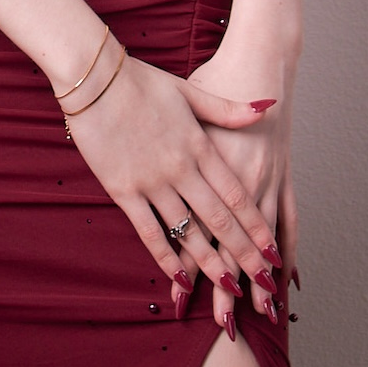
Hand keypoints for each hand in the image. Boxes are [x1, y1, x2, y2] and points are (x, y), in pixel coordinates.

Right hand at [61, 40, 280, 317]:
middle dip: (244, 253)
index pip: (236, 194)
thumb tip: (267, 106)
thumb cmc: (143, 81)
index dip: (256, 224)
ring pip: (188, 232)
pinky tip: (179, 278)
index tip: (273, 249)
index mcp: (200, 145)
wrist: (94, 78)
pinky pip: (149, 231)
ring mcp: (152, 182)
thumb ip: (228, 109)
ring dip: (211, 263)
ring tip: (230, 288)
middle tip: (263, 282)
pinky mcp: (123, 191)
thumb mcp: (191, 91)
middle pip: (219, 219)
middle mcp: (181, 168)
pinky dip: (166, 257)